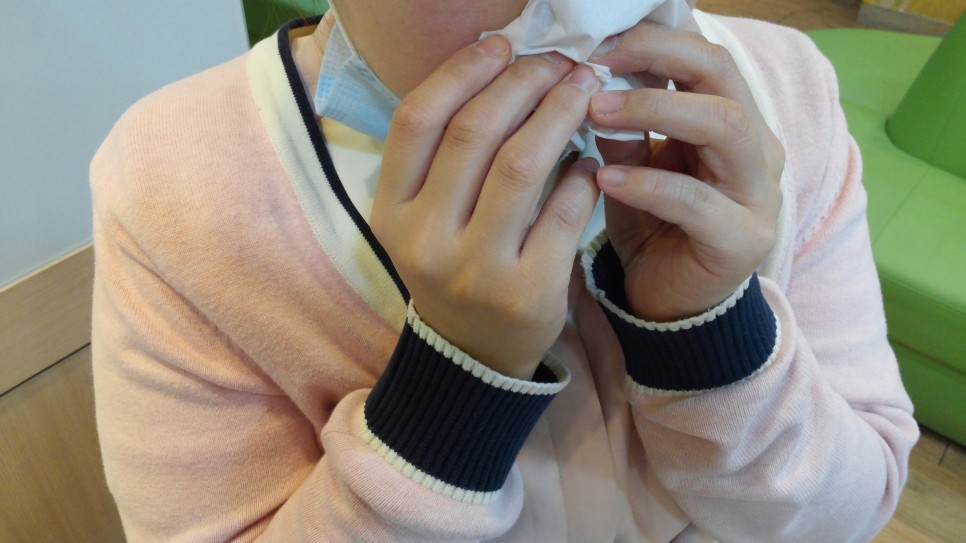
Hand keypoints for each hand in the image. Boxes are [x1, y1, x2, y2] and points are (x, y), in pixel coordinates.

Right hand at [371, 36, 600, 378]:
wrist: (473, 353)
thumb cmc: (452, 263)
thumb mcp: (424, 215)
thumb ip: (445, 153)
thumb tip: (497, 62)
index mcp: (390, 212)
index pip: (417, 120)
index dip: (462, 71)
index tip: (502, 44)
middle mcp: (424, 240)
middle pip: (474, 133)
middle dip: (523, 82)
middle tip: (558, 61)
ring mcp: (475, 270)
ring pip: (522, 164)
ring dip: (559, 113)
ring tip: (582, 88)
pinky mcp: (529, 291)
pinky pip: (563, 211)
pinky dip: (580, 173)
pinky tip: (589, 157)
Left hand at [588, 23, 784, 321]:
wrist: (667, 303)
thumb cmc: (651, 226)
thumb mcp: (630, 167)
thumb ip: (621, 128)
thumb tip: (587, 80)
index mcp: (731, 120)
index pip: (705, 57)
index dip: (654, 41)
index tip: (596, 44)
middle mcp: (755, 148)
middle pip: (723, 75)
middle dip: (658, 58)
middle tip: (596, 66)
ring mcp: (757, 193)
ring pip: (724, 126)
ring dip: (654, 111)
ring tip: (595, 113)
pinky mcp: (742, 238)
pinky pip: (696, 201)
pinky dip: (647, 184)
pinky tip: (604, 180)